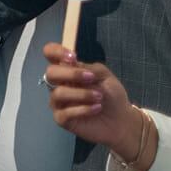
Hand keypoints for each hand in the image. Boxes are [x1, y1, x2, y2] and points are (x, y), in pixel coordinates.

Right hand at [41, 44, 146, 162]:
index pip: (50, 53)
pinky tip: (96, 108)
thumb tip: (71, 63)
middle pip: (50, 73)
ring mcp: (58, 102)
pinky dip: (83, 109)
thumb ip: (88, 67)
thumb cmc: (111, 95)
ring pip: (58, 93)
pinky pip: (65, 113)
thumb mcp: (104, 75)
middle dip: (71, 74)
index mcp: (67, 70)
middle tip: (91, 78)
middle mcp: (59, 84)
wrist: (120, 120)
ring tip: (99, 97)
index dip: (56, 51)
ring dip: (82, 94)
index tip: (73, 57)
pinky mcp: (61, 119)